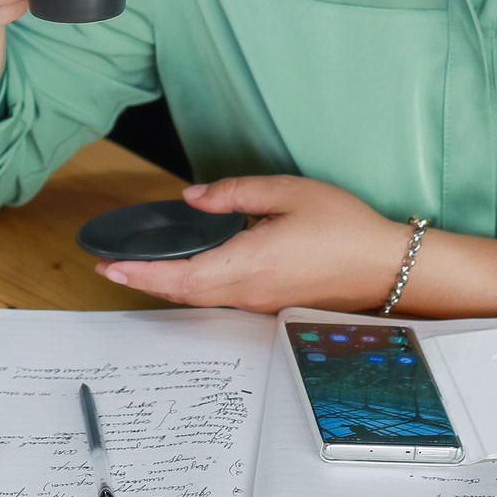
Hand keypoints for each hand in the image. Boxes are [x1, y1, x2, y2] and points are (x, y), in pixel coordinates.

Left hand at [97, 177, 412, 314]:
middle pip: (185, 293)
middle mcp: (249, 291)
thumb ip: (235, 194)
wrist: (385, 267)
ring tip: (140, 269)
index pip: (182, 275)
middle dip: (144, 282)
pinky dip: (195, 287)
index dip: (142, 274)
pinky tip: (188, 273)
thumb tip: (194, 198)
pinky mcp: (272, 304)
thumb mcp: (288, 193)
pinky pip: (222, 298)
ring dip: (168, 286)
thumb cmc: (343, 226)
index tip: (111, 268)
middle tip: (111, 269)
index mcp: (249, 263)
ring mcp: (261, 303)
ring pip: (202, 299)